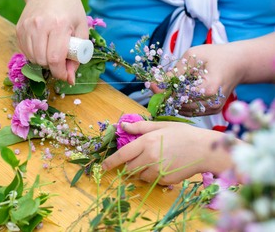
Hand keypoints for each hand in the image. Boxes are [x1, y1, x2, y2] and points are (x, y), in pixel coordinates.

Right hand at [15, 0, 88, 84]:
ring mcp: (27, 26)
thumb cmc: (69, 7)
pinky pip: (25, 51)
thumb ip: (78, 55)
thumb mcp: (81, 28)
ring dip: (43, 60)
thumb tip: (69, 79)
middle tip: (61, 59)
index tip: (66, 74)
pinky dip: (34, 54)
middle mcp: (40, 25)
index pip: (55, 59)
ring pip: (32, 58)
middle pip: (42, 61)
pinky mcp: (19, 28)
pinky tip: (42, 44)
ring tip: (52, 49)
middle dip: (53, 66)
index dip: (60, 72)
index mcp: (59, 24)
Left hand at [102, 121, 234, 184]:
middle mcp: (150, 157)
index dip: (111, 162)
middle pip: (129, 168)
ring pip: (141, 176)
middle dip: (129, 166)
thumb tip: (122, 126)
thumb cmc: (183, 134)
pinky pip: (154, 181)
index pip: (122, 155)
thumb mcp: (161, 126)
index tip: (103, 166)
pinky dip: (155, 176)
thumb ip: (140, 127)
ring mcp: (158, 170)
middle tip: (139, 159)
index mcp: (146, 142)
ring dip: (142, 172)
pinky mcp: (166, 180)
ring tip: (156, 161)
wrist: (205, 149)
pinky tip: (166, 166)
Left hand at [151, 43, 244, 116]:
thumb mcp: (194, 56)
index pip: (180, 94)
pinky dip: (180, 103)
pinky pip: (190, 110)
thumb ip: (176, 71)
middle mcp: (212, 102)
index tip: (151, 83)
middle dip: (164, 96)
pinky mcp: (212, 111)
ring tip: (162, 88)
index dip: (164, 90)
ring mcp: (213, 109)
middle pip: (180, 104)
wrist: (238, 63)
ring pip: (183, 110)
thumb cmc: (216, 55)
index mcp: (210, 88)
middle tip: (153, 86)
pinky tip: (174, 93)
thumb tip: (157, 81)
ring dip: (171, 101)